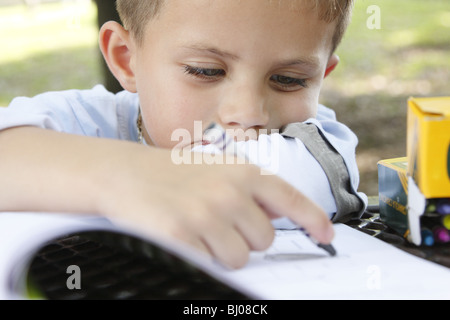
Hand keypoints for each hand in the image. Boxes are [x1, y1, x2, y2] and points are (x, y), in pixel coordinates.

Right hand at [99, 147, 333, 268]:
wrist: (126, 173)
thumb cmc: (174, 173)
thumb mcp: (218, 167)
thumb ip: (252, 188)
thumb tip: (284, 212)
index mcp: (243, 172)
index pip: (291, 198)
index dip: (313, 220)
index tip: (326, 235)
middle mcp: (230, 192)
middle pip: (264, 240)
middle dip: (245, 238)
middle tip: (217, 221)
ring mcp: (207, 215)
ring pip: (239, 258)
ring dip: (223, 251)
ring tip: (199, 228)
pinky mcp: (183, 237)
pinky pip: (210, 264)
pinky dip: (200, 256)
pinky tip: (183, 236)